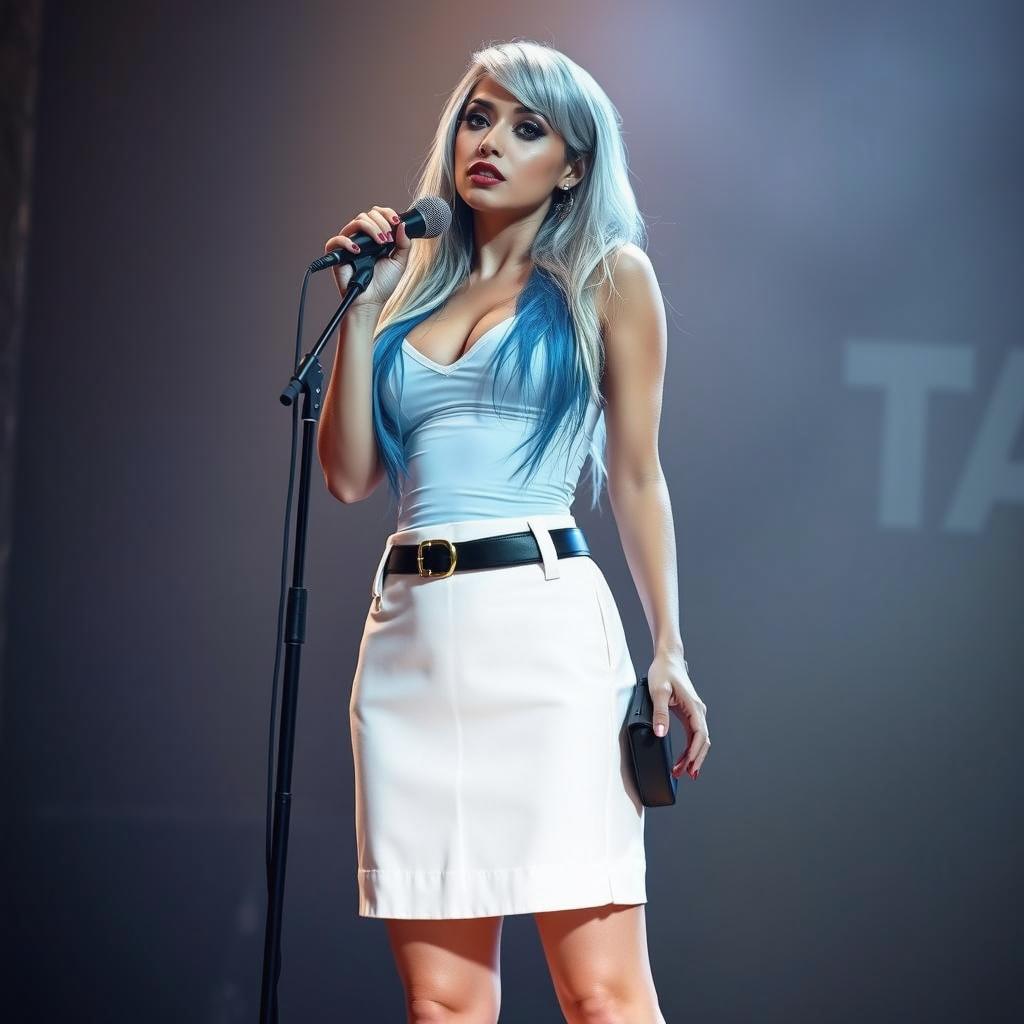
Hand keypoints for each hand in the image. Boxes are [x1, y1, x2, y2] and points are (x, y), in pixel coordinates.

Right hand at [323, 203, 412, 312]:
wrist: (371, 301)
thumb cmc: (384, 284)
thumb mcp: (400, 262)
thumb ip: (404, 244)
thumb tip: (402, 224)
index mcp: (375, 237)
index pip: (378, 215)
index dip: (387, 213)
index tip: (396, 221)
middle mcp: (362, 238)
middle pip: (367, 215)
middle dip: (381, 222)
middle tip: (388, 239)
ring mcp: (349, 244)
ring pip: (355, 222)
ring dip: (371, 229)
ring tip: (380, 243)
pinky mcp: (337, 254)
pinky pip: (337, 239)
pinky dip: (348, 242)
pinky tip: (358, 250)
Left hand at [646, 649, 709, 780]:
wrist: (668, 659)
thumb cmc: (664, 672)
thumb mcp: (658, 691)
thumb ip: (659, 712)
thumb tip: (660, 733)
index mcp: (694, 707)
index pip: (700, 736)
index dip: (695, 754)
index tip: (689, 768)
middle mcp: (698, 711)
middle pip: (702, 741)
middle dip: (695, 760)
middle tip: (685, 776)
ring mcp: (695, 712)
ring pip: (699, 739)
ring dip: (692, 756)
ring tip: (682, 771)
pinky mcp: (689, 713)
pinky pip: (693, 735)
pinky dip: (690, 748)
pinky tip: (683, 758)